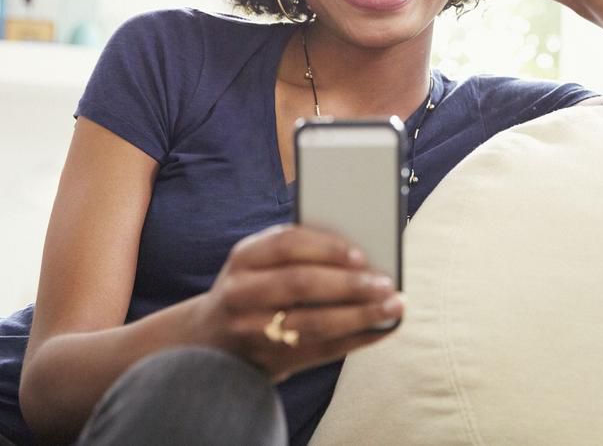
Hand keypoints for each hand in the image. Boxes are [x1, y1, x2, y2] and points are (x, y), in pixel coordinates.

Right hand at [198, 223, 403, 382]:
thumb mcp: (258, 263)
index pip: (285, 243)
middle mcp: (242, 293)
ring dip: (360, 315)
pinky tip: (381, 328)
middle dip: (349, 283)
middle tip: (385, 283)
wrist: (210, 342)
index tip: (360, 253)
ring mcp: (253, 330)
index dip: (326, 247)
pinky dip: (357, 339)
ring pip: (313, 322)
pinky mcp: (271, 359)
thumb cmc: (252, 289)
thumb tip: (360, 253)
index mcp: (243, 258)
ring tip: (393, 305)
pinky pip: (321, 351)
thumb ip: (296, 253)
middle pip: (300, 284)